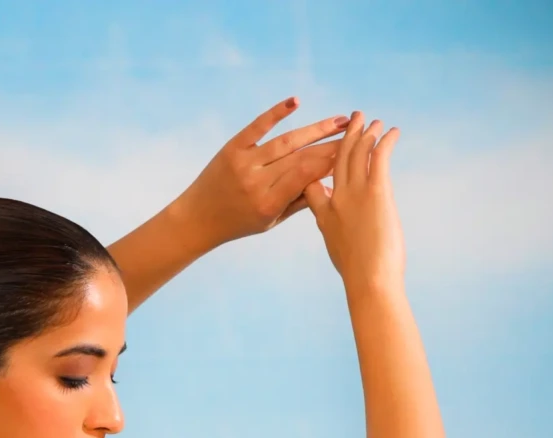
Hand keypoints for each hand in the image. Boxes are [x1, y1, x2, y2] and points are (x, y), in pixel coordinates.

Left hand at [177, 96, 348, 248]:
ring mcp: (244, 162)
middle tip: (355, 132)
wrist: (197, 219)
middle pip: (301, 156)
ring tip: (339, 120)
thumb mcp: (270, 220)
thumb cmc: (239, 222)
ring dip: (316, 128)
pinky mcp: (232, 147)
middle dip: (330, 143)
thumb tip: (332, 183)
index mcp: (268, 203)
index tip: (352, 151)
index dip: (331, 161)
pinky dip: (277, 112)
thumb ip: (299, 201)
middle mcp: (257, 182)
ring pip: (287, 140)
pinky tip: (296, 101)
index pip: (307, 175)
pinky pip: (258, 126)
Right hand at [303, 113, 405, 297]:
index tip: (331, 150)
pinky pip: (379, 156)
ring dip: (368, 133)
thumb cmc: (358, 274)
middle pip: (338, 158)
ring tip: (376, 123)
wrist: (368, 280)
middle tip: (355, 119)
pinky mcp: (375, 191)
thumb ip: (336, 231)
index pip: (315, 180)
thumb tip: (344, 230)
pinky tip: (393, 132)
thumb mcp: (338, 251)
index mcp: (324, 215)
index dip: (322, 161)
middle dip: (348, 136)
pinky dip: (386, 141)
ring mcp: (354, 193)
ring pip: (358, 152)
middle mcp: (336, 200)